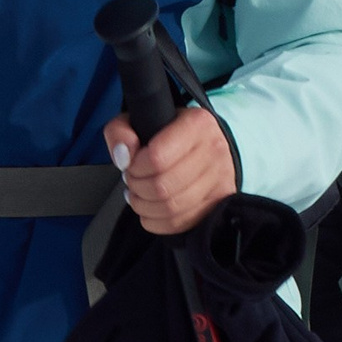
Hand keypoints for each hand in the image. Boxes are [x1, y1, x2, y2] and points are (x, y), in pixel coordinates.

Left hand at [100, 107, 236, 235]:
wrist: (202, 140)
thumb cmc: (168, 131)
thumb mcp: (137, 119)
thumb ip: (120, 132)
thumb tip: (123, 158)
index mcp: (197, 124)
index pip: (156, 158)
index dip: (135, 167)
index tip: (132, 164)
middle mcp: (214, 150)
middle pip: (162, 187)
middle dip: (138, 187)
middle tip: (133, 180)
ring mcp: (220, 178)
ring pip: (171, 208)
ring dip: (144, 206)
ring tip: (139, 194)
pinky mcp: (219, 200)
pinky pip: (180, 222)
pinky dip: (156, 221)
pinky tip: (150, 208)